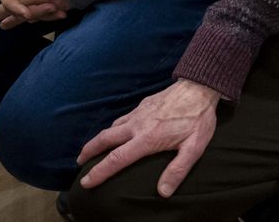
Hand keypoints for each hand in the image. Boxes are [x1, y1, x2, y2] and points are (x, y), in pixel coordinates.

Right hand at [77, 80, 222, 192]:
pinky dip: (113, 127)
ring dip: (99, 139)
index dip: (99, 173)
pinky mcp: (142, 104)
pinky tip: (116, 131)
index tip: (86, 182)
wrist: (199, 86)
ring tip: (93, 150)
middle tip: (79, 163)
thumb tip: (163, 192)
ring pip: (111, 127)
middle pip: (104, 139)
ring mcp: (138, 113)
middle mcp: (137, 125)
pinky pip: (122, 118)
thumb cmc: (198, 118)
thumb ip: (177, 170)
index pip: (116, 159)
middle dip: (88, 152)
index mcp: (147, 138)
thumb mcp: (194, 147)